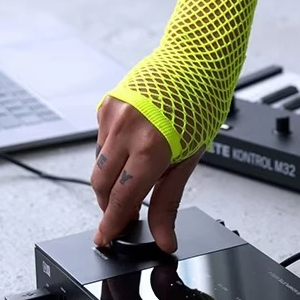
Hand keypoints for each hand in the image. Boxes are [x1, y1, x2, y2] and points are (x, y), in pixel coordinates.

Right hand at [91, 97, 200, 252]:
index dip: (111, 224)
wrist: (194, 60)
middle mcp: (126, 131)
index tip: (105, 239)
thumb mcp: (189, 159)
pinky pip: (102, 142)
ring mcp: (112, 116)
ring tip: (137, 171)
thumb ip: (168, 200)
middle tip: (122, 214)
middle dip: (109, 205)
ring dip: (112, 179)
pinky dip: (113, 153)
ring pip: (99, 164)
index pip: (122, 199)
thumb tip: (164, 237)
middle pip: (101, 185)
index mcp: (151, 147)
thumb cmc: (200, 104)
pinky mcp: (105, 106)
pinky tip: (133, 146)